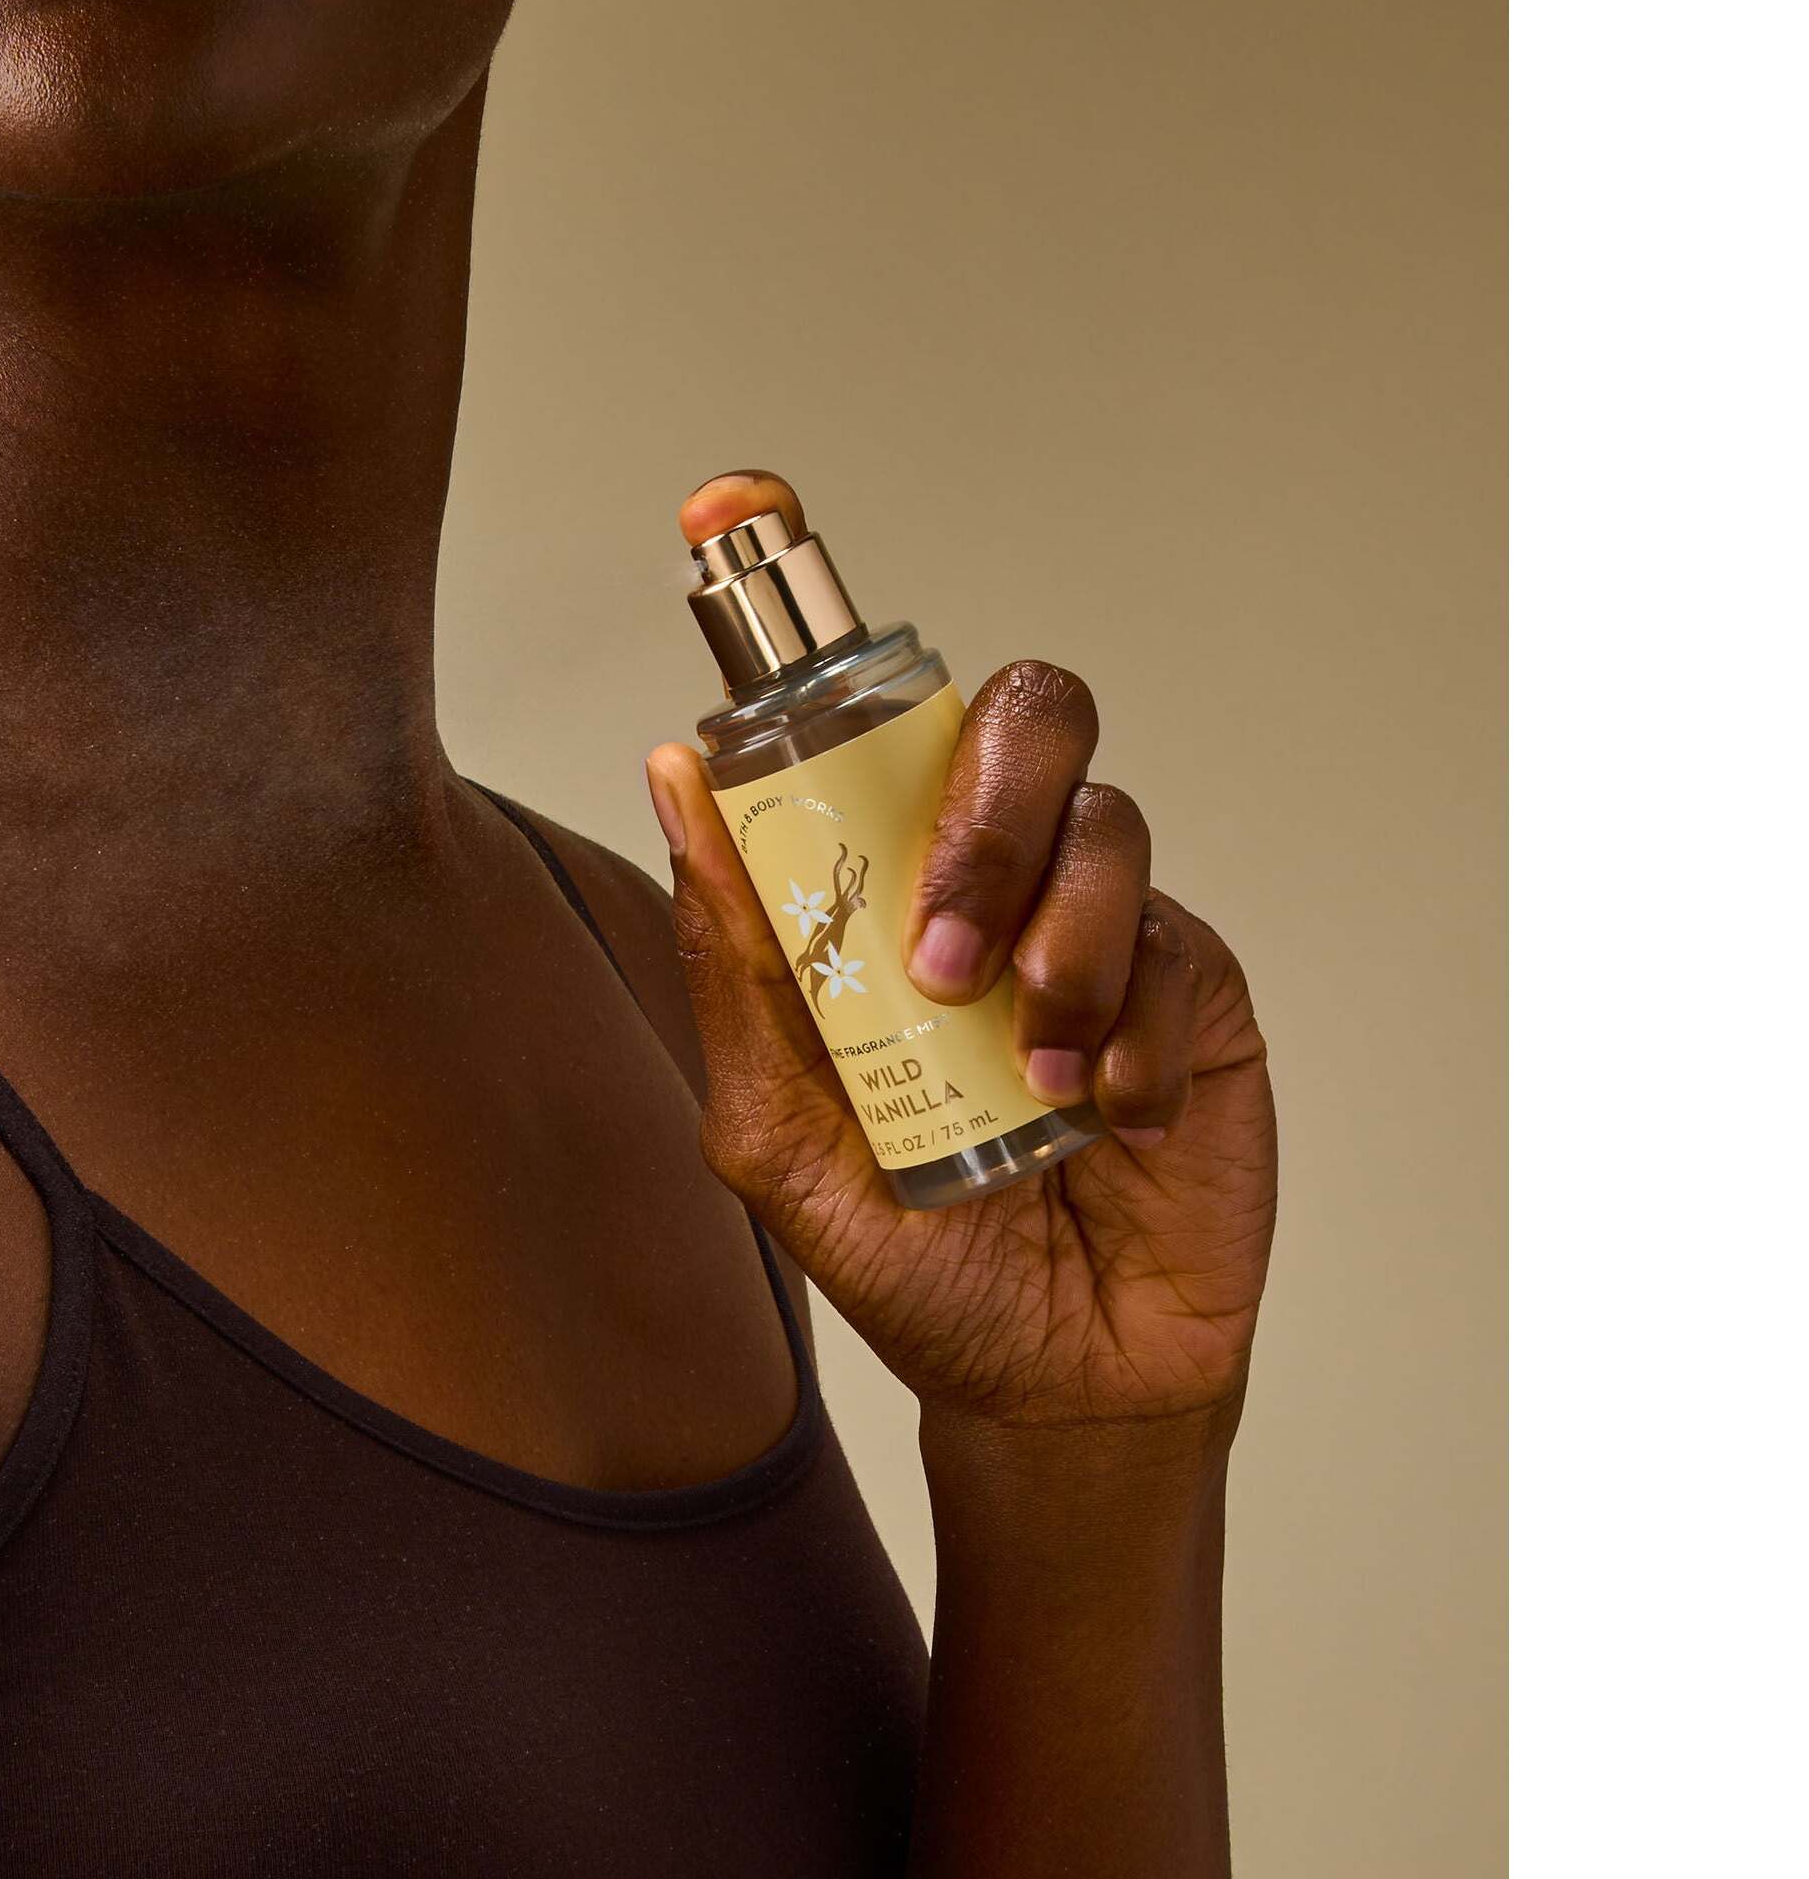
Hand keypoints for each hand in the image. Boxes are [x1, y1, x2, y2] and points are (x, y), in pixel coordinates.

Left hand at [646, 475, 1274, 1432]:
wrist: (1052, 1375)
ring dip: (1053, 934)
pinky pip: (1171, 934)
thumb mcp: (779, 1135)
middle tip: (938, 947)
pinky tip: (1090, 1108)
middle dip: (978, 809)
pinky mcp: (1196, 981)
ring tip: (1021, 1057)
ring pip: (1106, 816)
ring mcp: (1102, 920)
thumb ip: (738, 969)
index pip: (855, 717)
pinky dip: (1119, 1020)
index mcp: (878, 894)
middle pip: (1018, 714)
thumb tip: (682, 788)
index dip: (798, 595)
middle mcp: (992, 878)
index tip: (730, 503)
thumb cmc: (917, 1254)